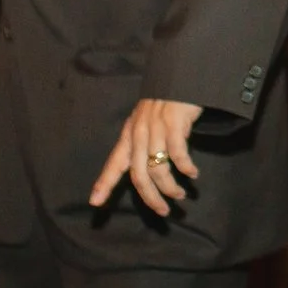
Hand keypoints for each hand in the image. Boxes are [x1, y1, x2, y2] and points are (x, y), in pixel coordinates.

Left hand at [89, 98, 205, 216]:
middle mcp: (138, 134)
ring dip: (170, 187)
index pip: (114, 163)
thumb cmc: (165, 102)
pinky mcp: (174, 124)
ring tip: (180, 195)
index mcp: (129, 135)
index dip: (104, 183)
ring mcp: (156, 129)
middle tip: (163, 211)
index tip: (95, 202)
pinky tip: (192, 173)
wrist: (178, 76)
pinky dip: (185, 168)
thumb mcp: (145, 122)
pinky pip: (178, 154)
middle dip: (150, 198)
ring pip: (158, 169)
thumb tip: (146, 171)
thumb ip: (142, 144)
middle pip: (139, 175)